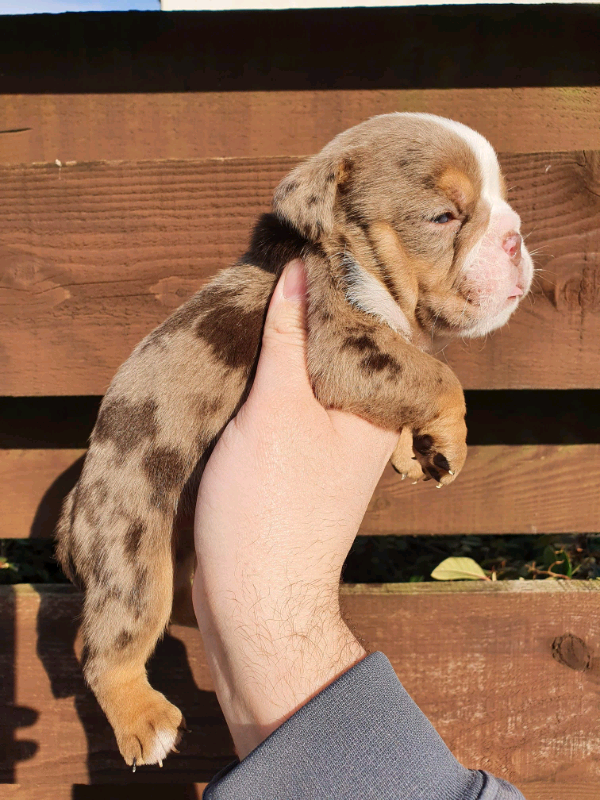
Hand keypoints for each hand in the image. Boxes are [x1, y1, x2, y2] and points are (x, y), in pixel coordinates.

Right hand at [193, 259, 396, 758]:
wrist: (254, 600)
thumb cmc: (270, 507)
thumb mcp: (277, 409)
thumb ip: (291, 338)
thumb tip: (302, 269)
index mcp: (378, 406)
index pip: (374, 322)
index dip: (342, 279)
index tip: (309, 242)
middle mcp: (366, 421)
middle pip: (343, 345)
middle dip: (309, 307)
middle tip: (273, 262)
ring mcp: (334, 441)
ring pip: (315, 372)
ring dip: (286, 341)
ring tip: (255, 296)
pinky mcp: (302, 458)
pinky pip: (294, 400)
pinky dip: (273, 374)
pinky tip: (247, 351)